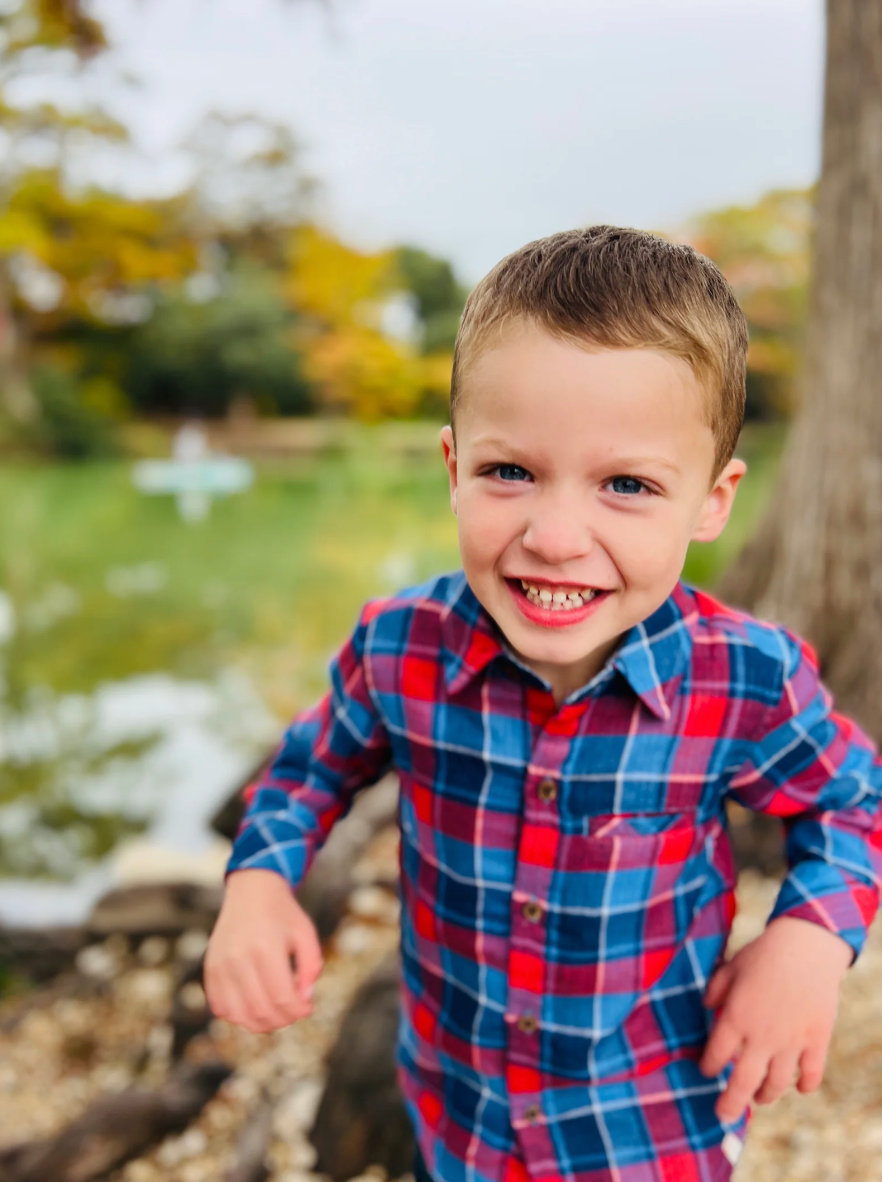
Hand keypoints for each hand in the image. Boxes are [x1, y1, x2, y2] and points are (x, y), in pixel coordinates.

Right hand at [204, 868, 323, 1033]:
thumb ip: (311, 967)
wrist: (251, 891)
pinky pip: (221, 1008)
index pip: (282, 998)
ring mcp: (221, 965)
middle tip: (294, 1011)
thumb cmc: (282, 913)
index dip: (299, 1011)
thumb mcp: (306, 933)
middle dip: (283, 1020)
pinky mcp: (210, 969)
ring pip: (239, 1016)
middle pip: (260, 1011)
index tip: (308, 1007)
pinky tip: (254, 1004)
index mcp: (266, 948)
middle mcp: (239, 959)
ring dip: (261, 1023)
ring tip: (276, 1011)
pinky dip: (239, 1015)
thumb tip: (304, 1000)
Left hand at [699, 916, 851, 1123]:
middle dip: (730, 1103)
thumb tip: (706, 1008)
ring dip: (766, 1096)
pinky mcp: (816, 1041)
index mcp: (735, 1018)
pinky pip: (812, 1075)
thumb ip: (714, 990)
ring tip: (759, 1099)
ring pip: (776, 1084)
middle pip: (742, 1083)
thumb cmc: (763, 954)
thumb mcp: (730, 967)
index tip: (705, 1070)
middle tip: (722, 1115)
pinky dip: (805, 1086)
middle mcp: (761, 1037)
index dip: (708, 1066)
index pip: (716, 1056)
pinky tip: (799, 1088)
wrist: (805, 947)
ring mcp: (790, 1042)